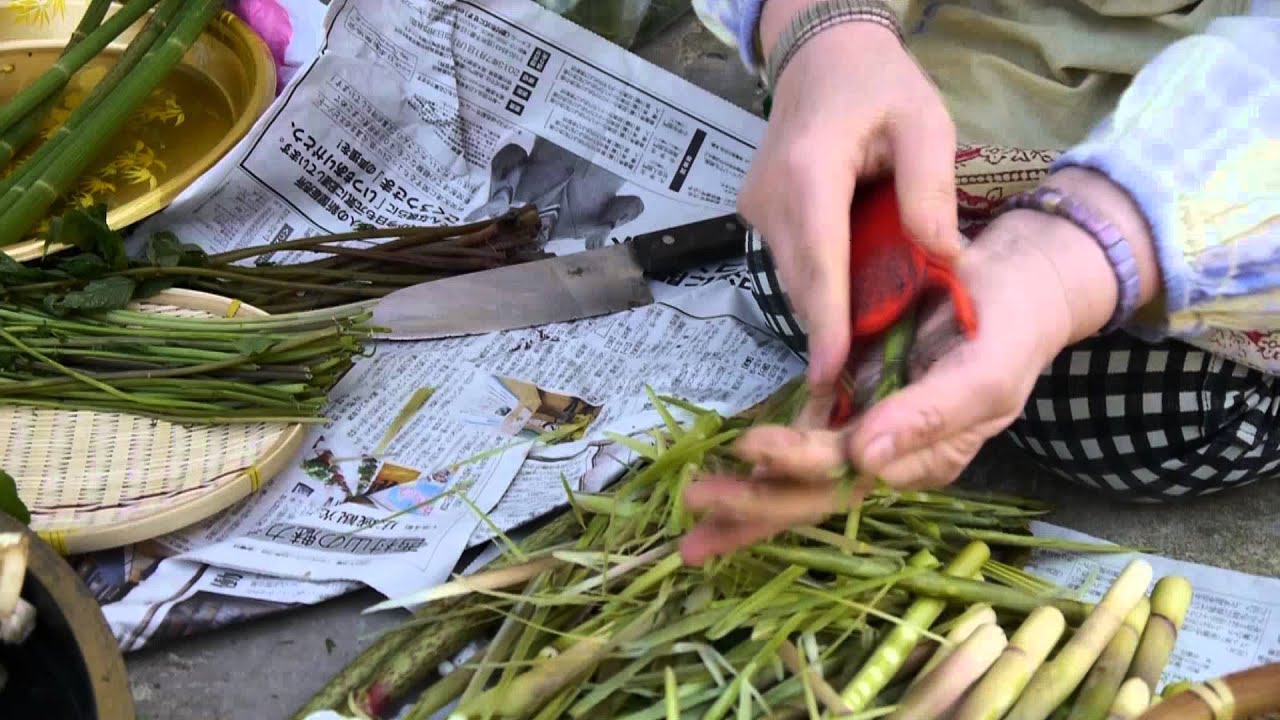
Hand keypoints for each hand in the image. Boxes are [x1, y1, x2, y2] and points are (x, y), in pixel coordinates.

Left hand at [680, 168, 1161, 564]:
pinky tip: (725, 477)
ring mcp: (872, 433)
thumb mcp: (985, 371)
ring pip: (803, 477)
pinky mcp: (857, 404)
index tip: (750, 448)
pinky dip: (766, 462)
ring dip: (750, 498)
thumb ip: (931, 416)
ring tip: (693, 518)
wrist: (1016, 284)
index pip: (847, 473)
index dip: (797, 466)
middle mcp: (892, 456)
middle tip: (693, 507)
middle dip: (755, 504)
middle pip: (815, 490)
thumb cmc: (1009, 326)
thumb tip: (867, 458)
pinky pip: (805, 441)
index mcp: (925, 458)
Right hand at [739, 0, 963, 418]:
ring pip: (792, 276)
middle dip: (830, 330)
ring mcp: (755, 206)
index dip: (826, 322)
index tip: (830, 375)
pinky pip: (789, 262)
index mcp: (811, 172)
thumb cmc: (879, 85)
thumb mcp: (924, 123)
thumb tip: (943, 258)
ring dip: (824, 310)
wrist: (822, 55)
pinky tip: (846, 302)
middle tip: (859, 383)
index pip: (819, 260)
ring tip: (859, 350)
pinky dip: (818, 285)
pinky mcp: (756, 212)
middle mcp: (770, 196)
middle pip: (801, 278)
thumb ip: (930, 189)